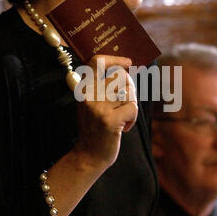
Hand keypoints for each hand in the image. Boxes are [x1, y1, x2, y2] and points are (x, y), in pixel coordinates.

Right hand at [74, 54, 137, 170]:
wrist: (89, 156)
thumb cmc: (95, 128)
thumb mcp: (92, 104)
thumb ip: (102, 87)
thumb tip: (125, 70)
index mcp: (83, 88)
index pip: (96, 62)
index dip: (114, 59)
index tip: (128, 62)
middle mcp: (88, 94)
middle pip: (121, 77)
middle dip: (130, 89)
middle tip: (125, 103)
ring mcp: (98, 107)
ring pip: (129, 93)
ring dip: (130, 106)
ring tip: (121, 119)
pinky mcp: (109, 119)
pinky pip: (133, 108)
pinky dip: (133, 118)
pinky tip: (123, 127)